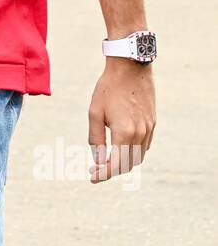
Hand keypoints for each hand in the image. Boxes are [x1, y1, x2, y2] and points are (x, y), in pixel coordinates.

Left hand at [87, 58, 154, 182]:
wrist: (130, 68)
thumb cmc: (108, 88)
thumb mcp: (94, 113)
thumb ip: (95, 139)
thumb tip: (98, 160)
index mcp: (124, 132)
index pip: (115, 165)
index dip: (103, 174)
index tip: (92, 177)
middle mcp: (140, 133)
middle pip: (128, 165)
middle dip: (112, 171)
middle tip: (96, 169)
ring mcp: (149, 129)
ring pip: (138, 157)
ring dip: (123, 163)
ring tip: (107, 160)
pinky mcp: (153, 123)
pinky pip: (144, 146)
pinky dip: (133, 153)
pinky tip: (121, 148)